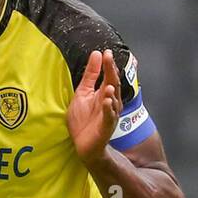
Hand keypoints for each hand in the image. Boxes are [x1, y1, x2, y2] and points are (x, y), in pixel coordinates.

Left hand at [66, 48, 122, 164]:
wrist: (82, 145)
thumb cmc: (83, 120)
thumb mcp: (82, 93)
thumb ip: (90, 75)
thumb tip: (96, 54)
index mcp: (104, 94)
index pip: (109, 76)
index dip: (108, 65)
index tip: (106, 52)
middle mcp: (110, 103)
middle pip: (114, 85)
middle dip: (112, 72)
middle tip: (109, 59)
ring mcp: (109, 115)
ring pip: (114, 101)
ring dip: (112, 92)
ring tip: (110, 83)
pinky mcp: (105, 127)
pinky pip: (109, 117)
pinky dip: (109, 109)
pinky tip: (107, 102)